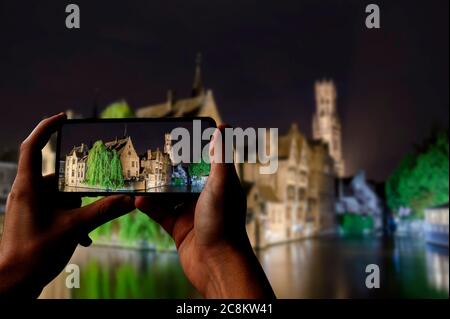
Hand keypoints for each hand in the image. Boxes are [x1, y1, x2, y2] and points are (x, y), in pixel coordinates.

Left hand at [0, 113, 134, 297]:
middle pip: (57, 177)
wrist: (13, 284)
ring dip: (77, 210)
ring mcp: (29, 207)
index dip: (47, 128)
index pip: (33, 147)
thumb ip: (103, 211)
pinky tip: (82, 237)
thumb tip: (129, 200)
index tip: (64, 118)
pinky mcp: (33, 219)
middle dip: (78, 191)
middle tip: (96, 195)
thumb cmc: (34, 254)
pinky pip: (56, 211)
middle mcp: (26, 193)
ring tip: (87, 229)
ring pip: (60, 197)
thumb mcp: (74, 228)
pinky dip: (71, 220)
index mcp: (29, 188)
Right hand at [136, 126, 274, 297]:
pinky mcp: (179, 228)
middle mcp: (206, 198)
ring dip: (155, 187)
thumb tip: (223, 126)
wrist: (216, 264)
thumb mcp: (221, 185)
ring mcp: (191, 213)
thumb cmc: (223, 223)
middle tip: (150, 154)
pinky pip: (160, 214)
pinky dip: (149, 207)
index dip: (194, 149)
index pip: (206, 161)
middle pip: (184, 177)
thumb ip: (220, 157)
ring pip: (169, 195)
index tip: (178, 137)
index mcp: (219, 185)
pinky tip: (137, 199)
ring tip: (138, 175)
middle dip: (168, 167)